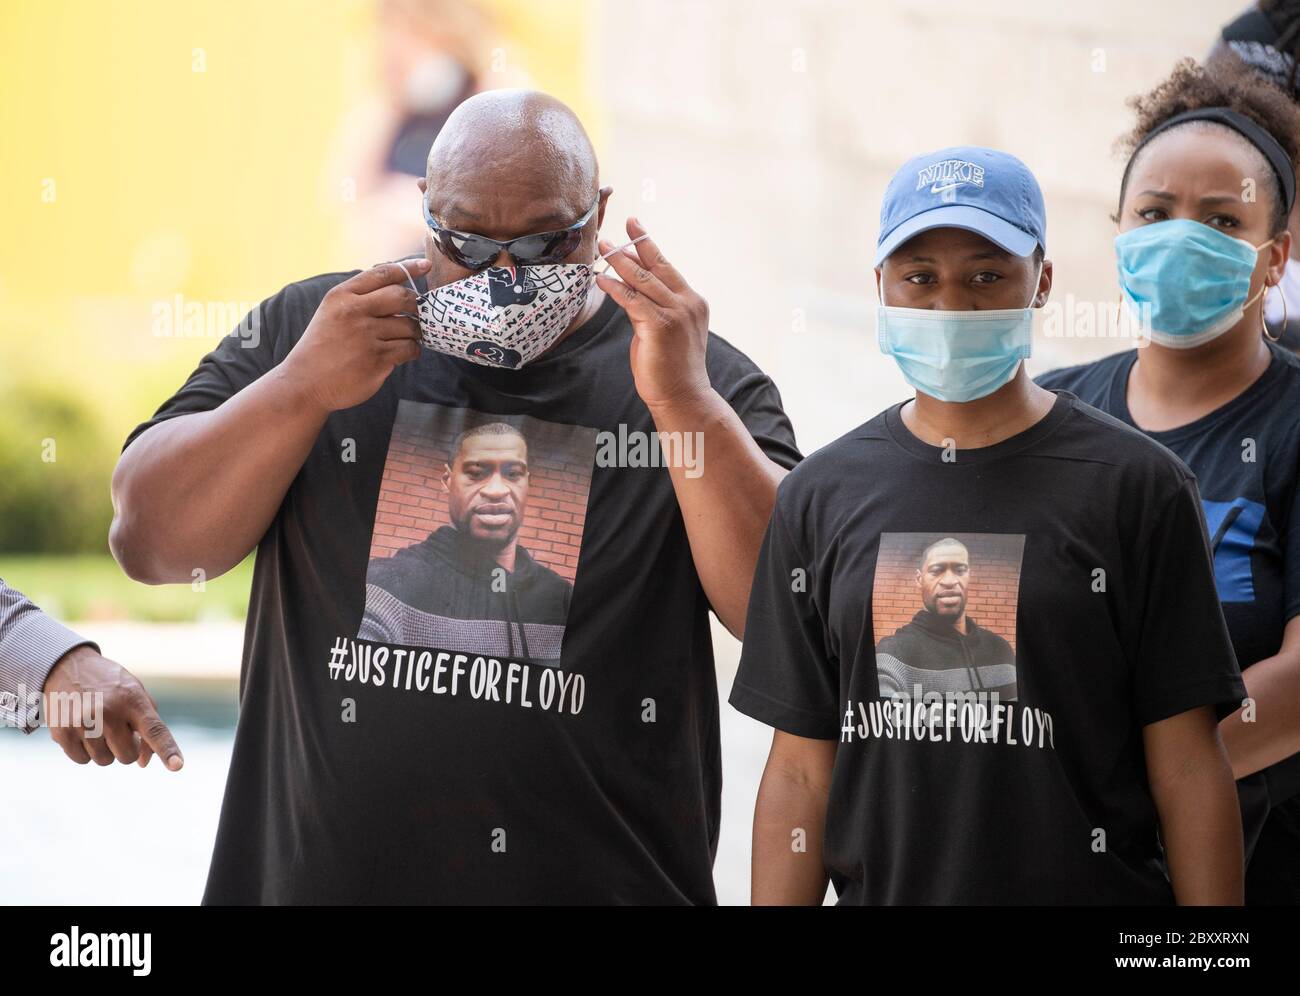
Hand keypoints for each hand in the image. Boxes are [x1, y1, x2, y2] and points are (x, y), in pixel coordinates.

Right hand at [42, 646, 182, 769]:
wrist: (68, 666)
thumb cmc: (111, 686)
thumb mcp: (135, 693)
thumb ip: (148, 725)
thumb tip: (143, 763)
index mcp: (132, 699)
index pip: (154, 729)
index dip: (167, 749)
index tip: (178, 766)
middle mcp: (108, 711)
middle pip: (127, 756)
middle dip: (125, 747)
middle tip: (116, 727)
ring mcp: (83, 722)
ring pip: (104, 761)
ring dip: (104, 749)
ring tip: (96, 724)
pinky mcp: (62, 731)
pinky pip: (82, 760)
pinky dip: (84, 750)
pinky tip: (80, 729)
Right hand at [279, 259, 427, 413]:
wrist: (305, 383)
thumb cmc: (322, 347)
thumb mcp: (331, 312)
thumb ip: (359, 297)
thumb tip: (396, 285)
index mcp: (342, 296)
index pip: (382, 274)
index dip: (408, 268)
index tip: (425, 265)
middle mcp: (354, 312)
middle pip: (402, 297)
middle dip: (416, 304)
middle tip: (419, 312)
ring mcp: (367, 336)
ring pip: (409, 326)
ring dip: (415, 332)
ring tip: (407, 337)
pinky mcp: (377, 359)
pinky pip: (409, 349)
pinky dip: (412, 350)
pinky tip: (404, 352)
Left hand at [595, 219, 711, 411]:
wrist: (683, 396)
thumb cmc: (672, 369)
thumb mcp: (667, 331)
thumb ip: (654, 308)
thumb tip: (632, 290)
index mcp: (693, 302)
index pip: (667, 268)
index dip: (649, 247)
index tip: (636, 228)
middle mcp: (688, 303)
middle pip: (657, 266)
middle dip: (637, 243)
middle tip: (624, 223)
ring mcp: (676, 313)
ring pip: (643, 279)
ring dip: (620, 261)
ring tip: (604, 246)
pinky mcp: (659, 325)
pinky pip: (632, 300)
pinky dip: (614, 288)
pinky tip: (600, 280)